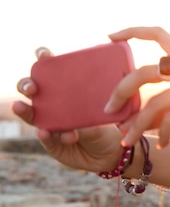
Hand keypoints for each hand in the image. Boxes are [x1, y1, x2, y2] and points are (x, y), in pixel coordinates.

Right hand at [12, 47, 123, 172]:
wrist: (112, 151)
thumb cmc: (109, 123)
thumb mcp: (106, 110)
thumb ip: (93, 107)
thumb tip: (85, 100)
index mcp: (67, 89)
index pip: (51, 69)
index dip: (44, 59)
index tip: (44, 54)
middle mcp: (54, 104)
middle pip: (32, 90)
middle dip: (27, 85)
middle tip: (32, 87)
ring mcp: (50, 123)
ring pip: (32, 115)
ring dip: (25, 110)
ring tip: (19, 106)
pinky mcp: (52, 143)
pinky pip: (45, 138)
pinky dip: (45, 135)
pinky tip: (44, 132)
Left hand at [105, 27, 169, 148]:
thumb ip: (164, 102)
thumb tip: (127, 117)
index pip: (160, 33)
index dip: (133, 31)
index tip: (111, 37)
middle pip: (144, 72)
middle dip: (121, 91)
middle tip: (109, 110)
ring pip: (154, 104)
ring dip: (136, 126)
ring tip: (126, 140)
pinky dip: (162, 134)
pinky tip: (162, 144)